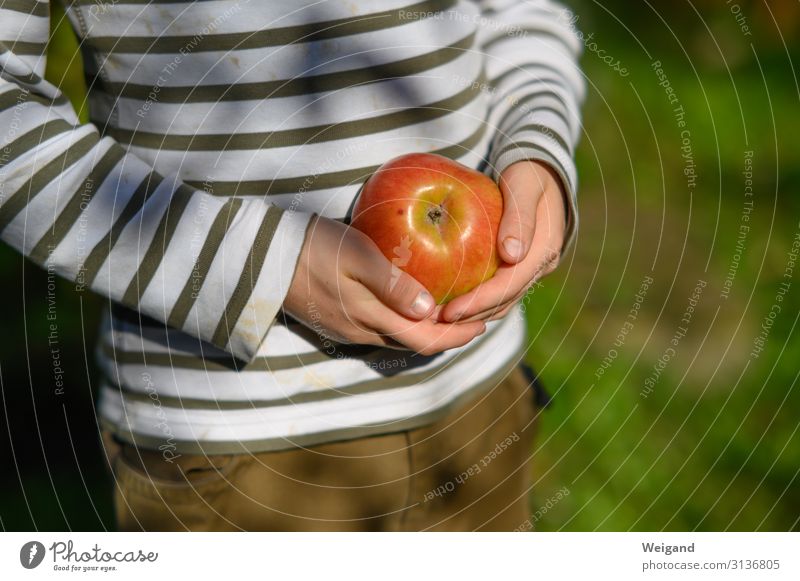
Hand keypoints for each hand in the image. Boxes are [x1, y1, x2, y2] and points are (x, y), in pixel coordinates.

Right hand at [284, 215, 486, 355]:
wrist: (261, 256)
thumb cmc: (312, 247)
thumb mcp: (357, 257)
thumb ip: (394, 285)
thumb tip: (431, 311)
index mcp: (371, 319)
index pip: (427, 339)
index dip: (458, 336)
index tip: (484, 323)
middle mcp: (361, 332)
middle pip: (415, 342)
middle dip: (447, 335)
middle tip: (475, 318)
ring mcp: (346, 329)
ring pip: (396, 337)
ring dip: (425, 331)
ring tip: (449, 314)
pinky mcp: (334, 321)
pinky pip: (379, 329)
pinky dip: (403, 323)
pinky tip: (409, 307)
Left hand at [440, 160, 566, 322]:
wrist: (538, 170)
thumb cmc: (528, 171)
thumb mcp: (524, 183)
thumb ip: (519, 215)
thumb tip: (511, 254)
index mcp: (543, 250)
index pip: (510, 285)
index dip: (480, 301)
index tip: (450, 311)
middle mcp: (537, 266)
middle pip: (503, 302)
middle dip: (469, 317)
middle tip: (434, 323)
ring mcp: (526, 270)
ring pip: (498, 303)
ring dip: (469, 316)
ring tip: (435, 322)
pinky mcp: (513, 268)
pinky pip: (492, 291)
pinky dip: (470, 302)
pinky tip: (443, 305)